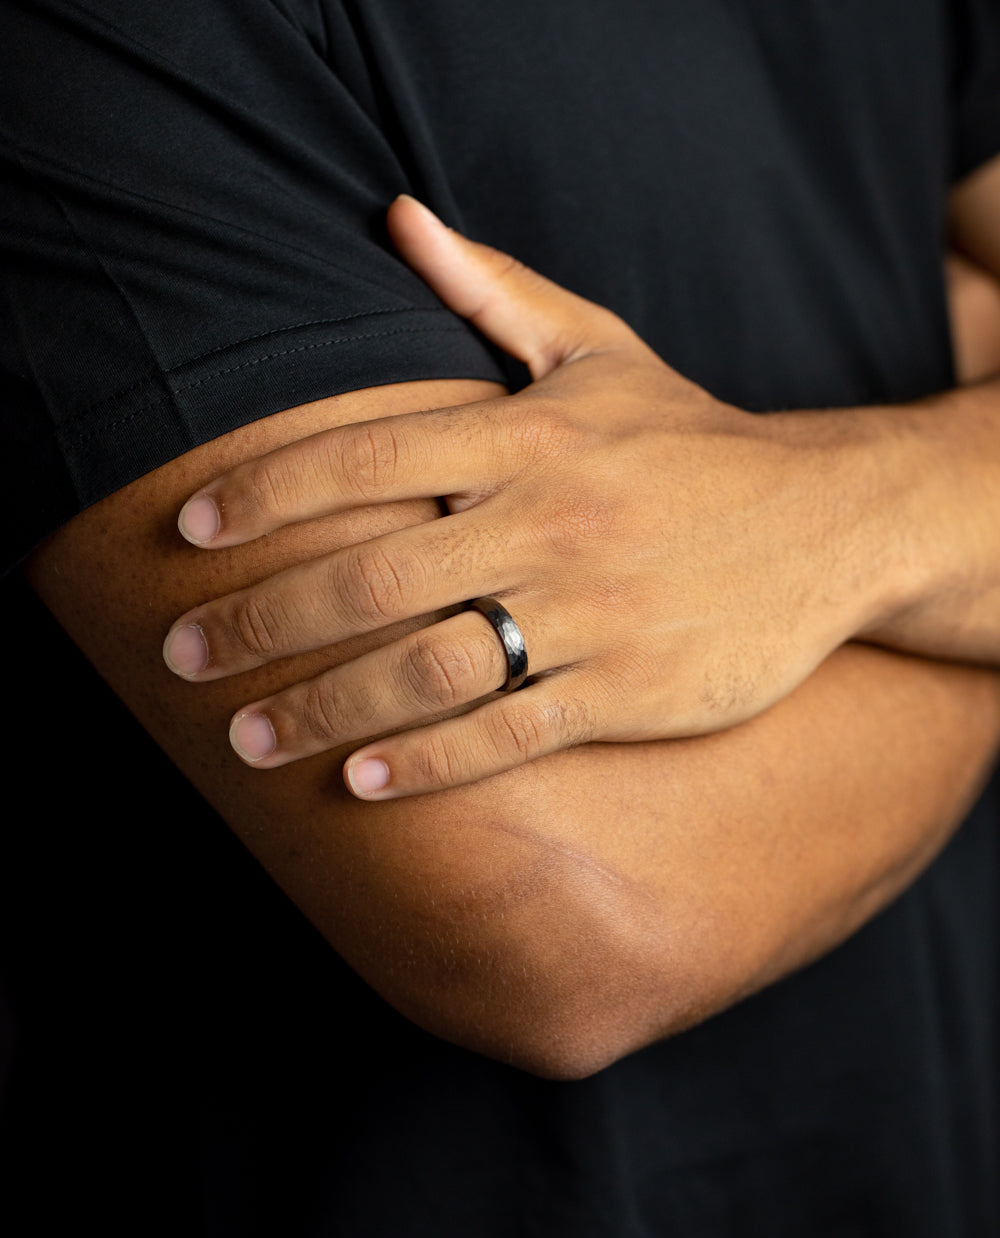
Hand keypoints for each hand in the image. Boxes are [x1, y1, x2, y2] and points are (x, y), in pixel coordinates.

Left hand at [164, 196, 889, 797]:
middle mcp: (551, 521)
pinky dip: (427, 763)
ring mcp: (592, 613)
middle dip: (261, 620)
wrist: (829, 524)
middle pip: (371, 576)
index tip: (189, 531)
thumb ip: (495, 289)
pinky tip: (358, 781)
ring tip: (244, 734)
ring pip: (428, 668)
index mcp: (532, 435)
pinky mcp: (630, 690)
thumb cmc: (694, 442)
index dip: (263, 492)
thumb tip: (398, 216)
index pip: (365, 455)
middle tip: (184, 653)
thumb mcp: (601, 350)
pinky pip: (509, 733)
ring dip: (322, 707)